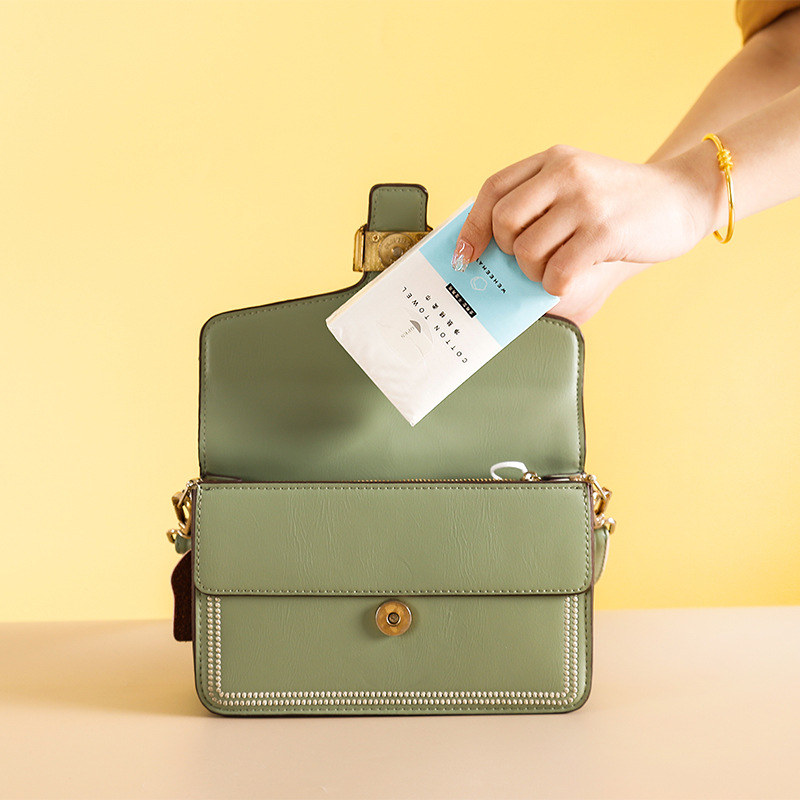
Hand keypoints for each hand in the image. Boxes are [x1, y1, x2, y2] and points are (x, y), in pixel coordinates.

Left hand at [452, 145, 716, 322]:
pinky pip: (556, 271)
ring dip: (534, 272)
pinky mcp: (604, 231)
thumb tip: (483, 248)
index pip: (493, 189)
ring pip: (527, 250)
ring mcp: (585, 201)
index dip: (472, 226)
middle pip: (503, 222)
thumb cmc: (620, 203)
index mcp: (553, 160)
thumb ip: (538, 203)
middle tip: (528, 260)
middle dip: (507, 252)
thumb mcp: (577, 185)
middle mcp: (565, 174)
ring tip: (555, 269)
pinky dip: (556, 284)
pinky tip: (571, 277)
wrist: (683, 198)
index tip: (465, 254)